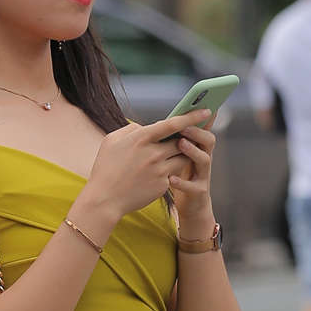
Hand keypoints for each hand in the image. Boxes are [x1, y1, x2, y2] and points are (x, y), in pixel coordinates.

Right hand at [83, 109, 210, 220]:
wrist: (104, 200)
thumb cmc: (105, 168)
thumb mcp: (112, 141)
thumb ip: (131, 129)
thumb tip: (147, 127)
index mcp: (141, 138)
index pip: (173, 123)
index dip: (192, 116)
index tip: (205, 111)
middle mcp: (154, 153)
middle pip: (182, 141)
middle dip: (187, 139)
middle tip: (189, 137)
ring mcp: (159, 171)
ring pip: (183, 158)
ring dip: (182, 155)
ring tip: (172, 155)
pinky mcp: (162, 186)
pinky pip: (174, 174)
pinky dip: (170, 172)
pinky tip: (156, 174)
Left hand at [166, 115, 216, 222]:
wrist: (190, 207)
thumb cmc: (181, 176)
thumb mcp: (177, 156)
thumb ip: (174, 140)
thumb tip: (164, 120)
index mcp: (199, 148)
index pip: (203, 128)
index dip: (204, 117)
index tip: (202, 104)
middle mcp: (204, 159)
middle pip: (208, 141)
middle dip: (198, 131)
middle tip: (184, 125)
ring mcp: (203, 176)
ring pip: (204, 160)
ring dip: (193, 151)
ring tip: (181, 143)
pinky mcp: (198, 192)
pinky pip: (193, 186)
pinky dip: (182, 183)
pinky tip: (170, 179)